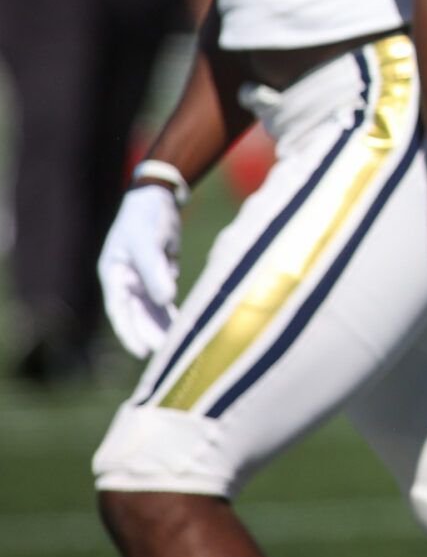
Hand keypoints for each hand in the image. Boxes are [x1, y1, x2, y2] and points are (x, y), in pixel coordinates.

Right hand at [98, 186, 180, 357]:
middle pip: (135, 315)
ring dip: (161, 329)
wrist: (158, 198)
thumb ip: (154, 269)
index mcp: (113, 274)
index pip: (119, 310)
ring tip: (174, 350)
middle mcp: (125, 281)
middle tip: (163, 358)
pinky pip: (164, 301)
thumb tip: (165, 298)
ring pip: (151, 311)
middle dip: (148, 336)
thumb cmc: (147, 216)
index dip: (129, 332)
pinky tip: (182, 330)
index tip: (141, 352)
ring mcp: (142, 280)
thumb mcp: (148, 241)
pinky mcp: (160, 276)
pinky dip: (172, 315)